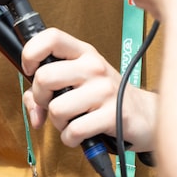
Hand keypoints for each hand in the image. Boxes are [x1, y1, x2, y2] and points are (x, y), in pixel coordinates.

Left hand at [20, 28, 156, 151]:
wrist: (146, 115)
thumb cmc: (107, 98)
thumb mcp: (78, 84)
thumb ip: (48, 92)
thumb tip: (34, 111)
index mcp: (83, 53)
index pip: (50, 38)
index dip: (31, 52)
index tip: (30, 70)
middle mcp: (94, 66)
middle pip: (44, 77)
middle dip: (40, 98)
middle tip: (53, 104)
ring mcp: (104, 89)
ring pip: (56, 108)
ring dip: (58, 123)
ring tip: (72, 121)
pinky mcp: (113, 115)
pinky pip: (73, 130)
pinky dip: (70, 138)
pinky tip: (80, 134)